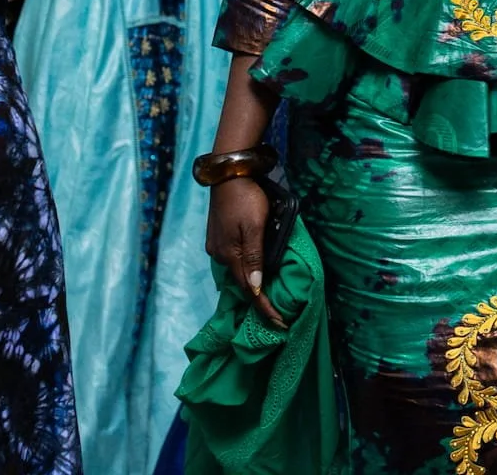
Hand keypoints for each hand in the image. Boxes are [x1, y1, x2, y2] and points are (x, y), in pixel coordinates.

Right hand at [205, 178, 286, 327]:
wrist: (228, 173)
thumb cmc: (246, 197)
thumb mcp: (255, 227)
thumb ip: (255, 257)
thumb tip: (256, 288)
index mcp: (231, 255)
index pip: (250, 291)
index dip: (265, 309)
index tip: (280, 324)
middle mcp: (220, 254)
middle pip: (241, 284)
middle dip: (258, 299)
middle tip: (276, 313)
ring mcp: (215, 246)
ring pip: (235, 271)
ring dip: (250, 284)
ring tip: (266, 296)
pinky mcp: (216, 237)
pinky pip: (231, 260)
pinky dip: (243, 269)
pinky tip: (250, 270)